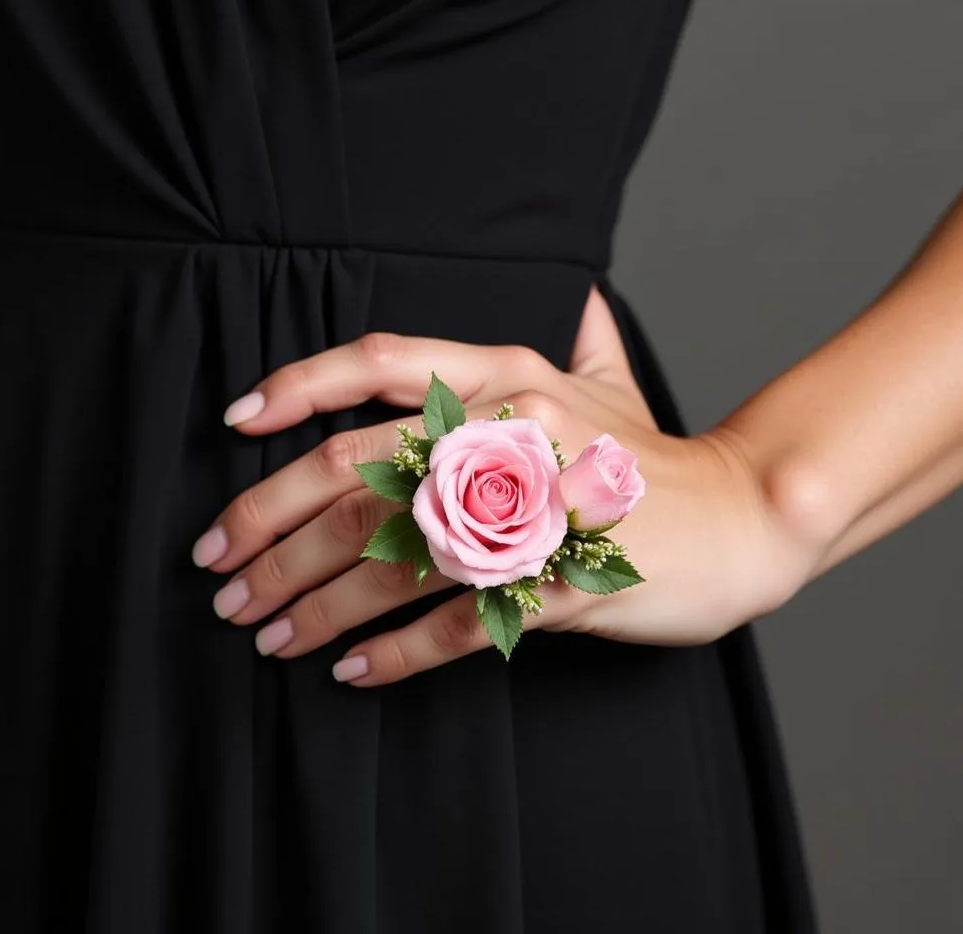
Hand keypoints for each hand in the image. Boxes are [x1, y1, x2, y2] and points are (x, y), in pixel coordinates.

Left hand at [191, 286, 816, 685]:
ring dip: (313, 599)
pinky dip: (394, 652)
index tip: (234, 425)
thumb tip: (583, 292)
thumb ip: (584, 338)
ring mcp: (535, 509)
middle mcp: (509, 431)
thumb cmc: (656, 456)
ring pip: (392, 555)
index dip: (296, 387)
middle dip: (271, 523)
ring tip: (263, 631)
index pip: (377, 364)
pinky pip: (457, 623)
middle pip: (356, 471)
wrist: (742, 517)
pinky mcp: (561, 583)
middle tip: (220, 568)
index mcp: (508, 376)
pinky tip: (348, 670)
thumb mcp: (614, 383)